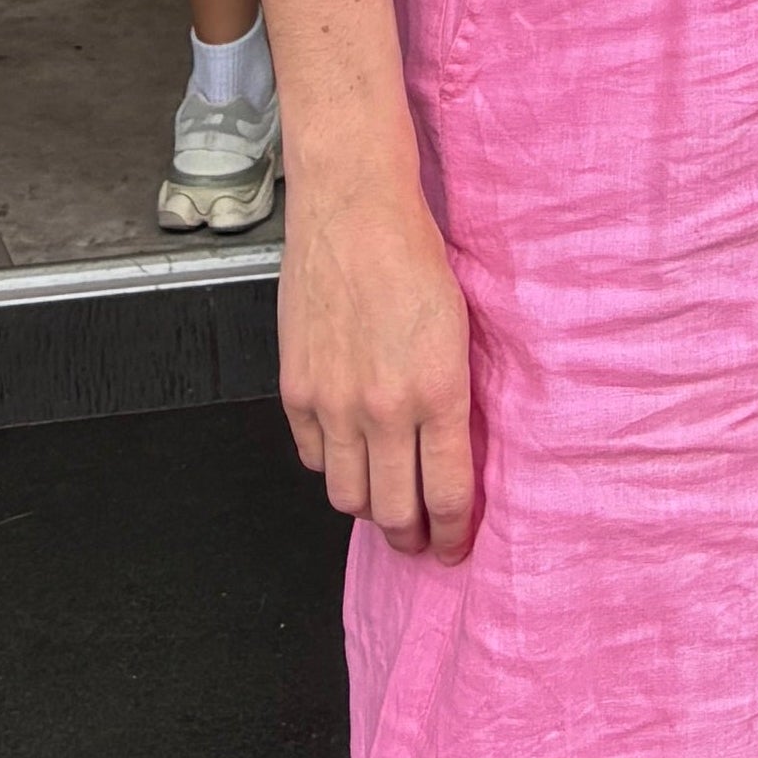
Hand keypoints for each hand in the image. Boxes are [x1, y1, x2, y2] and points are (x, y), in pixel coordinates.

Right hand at [279, 165, 476, 557]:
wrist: (355, 212)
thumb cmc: (416, 257)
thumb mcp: (461, 329)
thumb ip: (453, 397)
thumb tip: (452, 451)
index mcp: (438, 392)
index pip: (447, 493)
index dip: (454, 532)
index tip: (456, 545)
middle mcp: (384, 408)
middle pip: (393, 512)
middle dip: (411, 537)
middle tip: (421, 540)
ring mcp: (333, 403)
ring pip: (347, 495)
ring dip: (369, 508)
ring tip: (385, 504)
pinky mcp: (296, 390)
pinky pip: (312, 457)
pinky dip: (331, 464)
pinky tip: (348, 452)